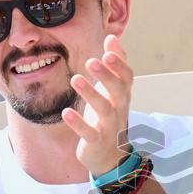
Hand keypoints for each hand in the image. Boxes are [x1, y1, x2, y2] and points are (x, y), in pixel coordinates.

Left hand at [62, 34, 134, 175]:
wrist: (111, 156)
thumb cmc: (109, 116)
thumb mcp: (113, 90)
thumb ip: (114, 64)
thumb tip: (112, 37)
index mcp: (122, 95)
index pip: (127, 78)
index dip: (120, 65)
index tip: (108, 51)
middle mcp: (119, 109)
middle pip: (118, 91)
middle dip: (106, 76)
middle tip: (91, 61)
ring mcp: (109, 127)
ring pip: (104, 110)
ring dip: (91, 94)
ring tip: (75, 79)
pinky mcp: (96, 141)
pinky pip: (89, 133)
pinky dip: (78, 124)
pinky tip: (66, 112)